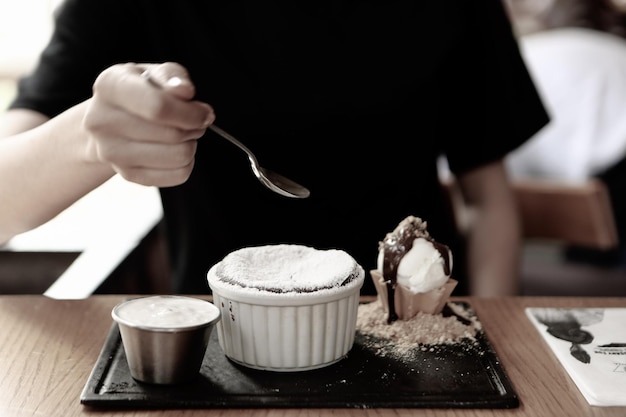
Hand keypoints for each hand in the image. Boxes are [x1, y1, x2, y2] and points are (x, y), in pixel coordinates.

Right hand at [83, 62, 214, 186]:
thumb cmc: (138, 91)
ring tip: (183, 134)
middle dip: (195, 127)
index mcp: (110, 87)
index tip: (204, 113)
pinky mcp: (128, 174)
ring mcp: (112, 152)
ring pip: (179, 156)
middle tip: (195, 122)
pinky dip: (187, 163)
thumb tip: (184, 91)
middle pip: (173, 134)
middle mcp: (102, 121)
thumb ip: (172, 76)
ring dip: (191, 144)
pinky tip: (175, 149)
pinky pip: (179, 175)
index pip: (158, 107)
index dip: (190, 113)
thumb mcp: (153, 73)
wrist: (108, 120)